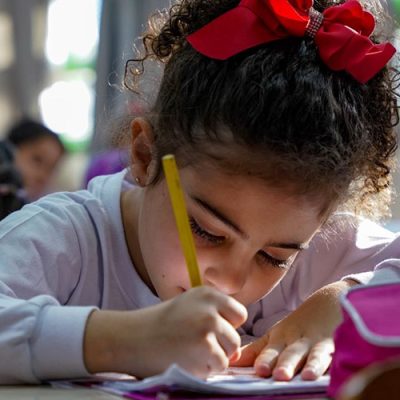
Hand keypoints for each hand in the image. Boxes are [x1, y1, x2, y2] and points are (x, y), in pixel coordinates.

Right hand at [84, 286, 246, 377]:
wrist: (131, 338)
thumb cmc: (159, 325)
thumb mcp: (189, 306)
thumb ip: (214, 318)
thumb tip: (238, 350)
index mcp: (208, 294)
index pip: (239, 314)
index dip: (227, 326)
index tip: (208, 330)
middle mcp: (210, 308)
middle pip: (235, 337)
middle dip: (221, 347)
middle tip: (195, 346)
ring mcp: (207, 328)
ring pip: (229, 353)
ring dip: (213, 359)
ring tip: (190, 353)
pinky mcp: (203, 350)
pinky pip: (218, 367)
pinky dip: (205, 370)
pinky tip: (186, 361)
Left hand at [231, 280, 355, 380]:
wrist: (332, 300)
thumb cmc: (299, 325)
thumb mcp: (276, 335)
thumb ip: (254, 351)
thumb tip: (229, 362)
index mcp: (281, 339)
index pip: (271, 351)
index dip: (264, 359)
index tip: (257, 369)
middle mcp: (299, 341)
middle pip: (291, 353)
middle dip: (284, 363)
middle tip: (276, 374)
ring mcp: (319, 343)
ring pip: (315, 354)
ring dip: (310, 364)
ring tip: (305, 375)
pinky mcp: (339, 344)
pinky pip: (338, 353)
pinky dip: (335, 361)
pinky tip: (334, 369)